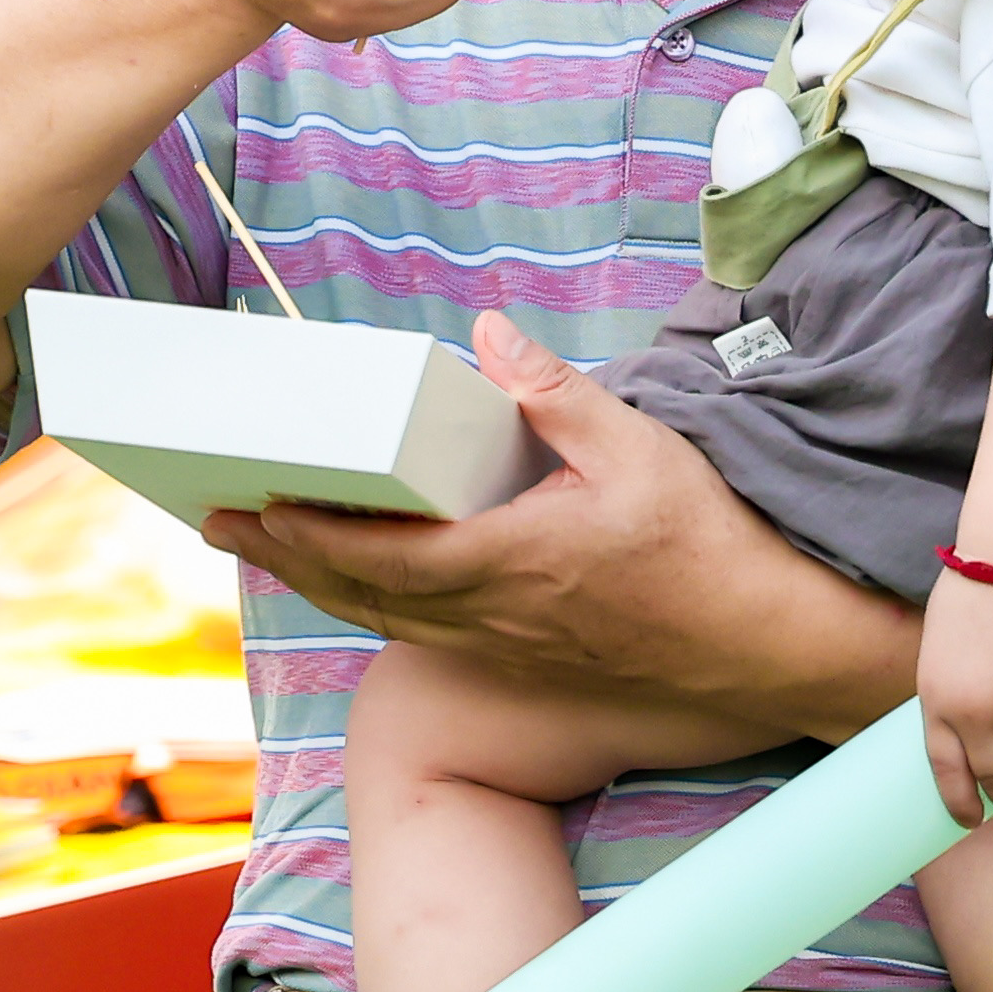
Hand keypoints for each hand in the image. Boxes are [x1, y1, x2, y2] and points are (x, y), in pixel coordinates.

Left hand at [202, 314, 918, 731]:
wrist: (768, 644)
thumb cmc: (710, 545)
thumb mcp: (638, 448)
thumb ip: (554, 392)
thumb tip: (486, 331)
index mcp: (512, 562)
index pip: (381, 553)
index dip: (308, 533)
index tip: (252, 505)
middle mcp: (494, 617)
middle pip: (361, 593)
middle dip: (286, 556)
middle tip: (224, 521)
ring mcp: (508, 646)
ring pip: (387, 618)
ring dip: (321, 583)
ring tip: (269, 546)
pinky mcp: (527, 660)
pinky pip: (426, 633)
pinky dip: (374, 604)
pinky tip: (362, 582)